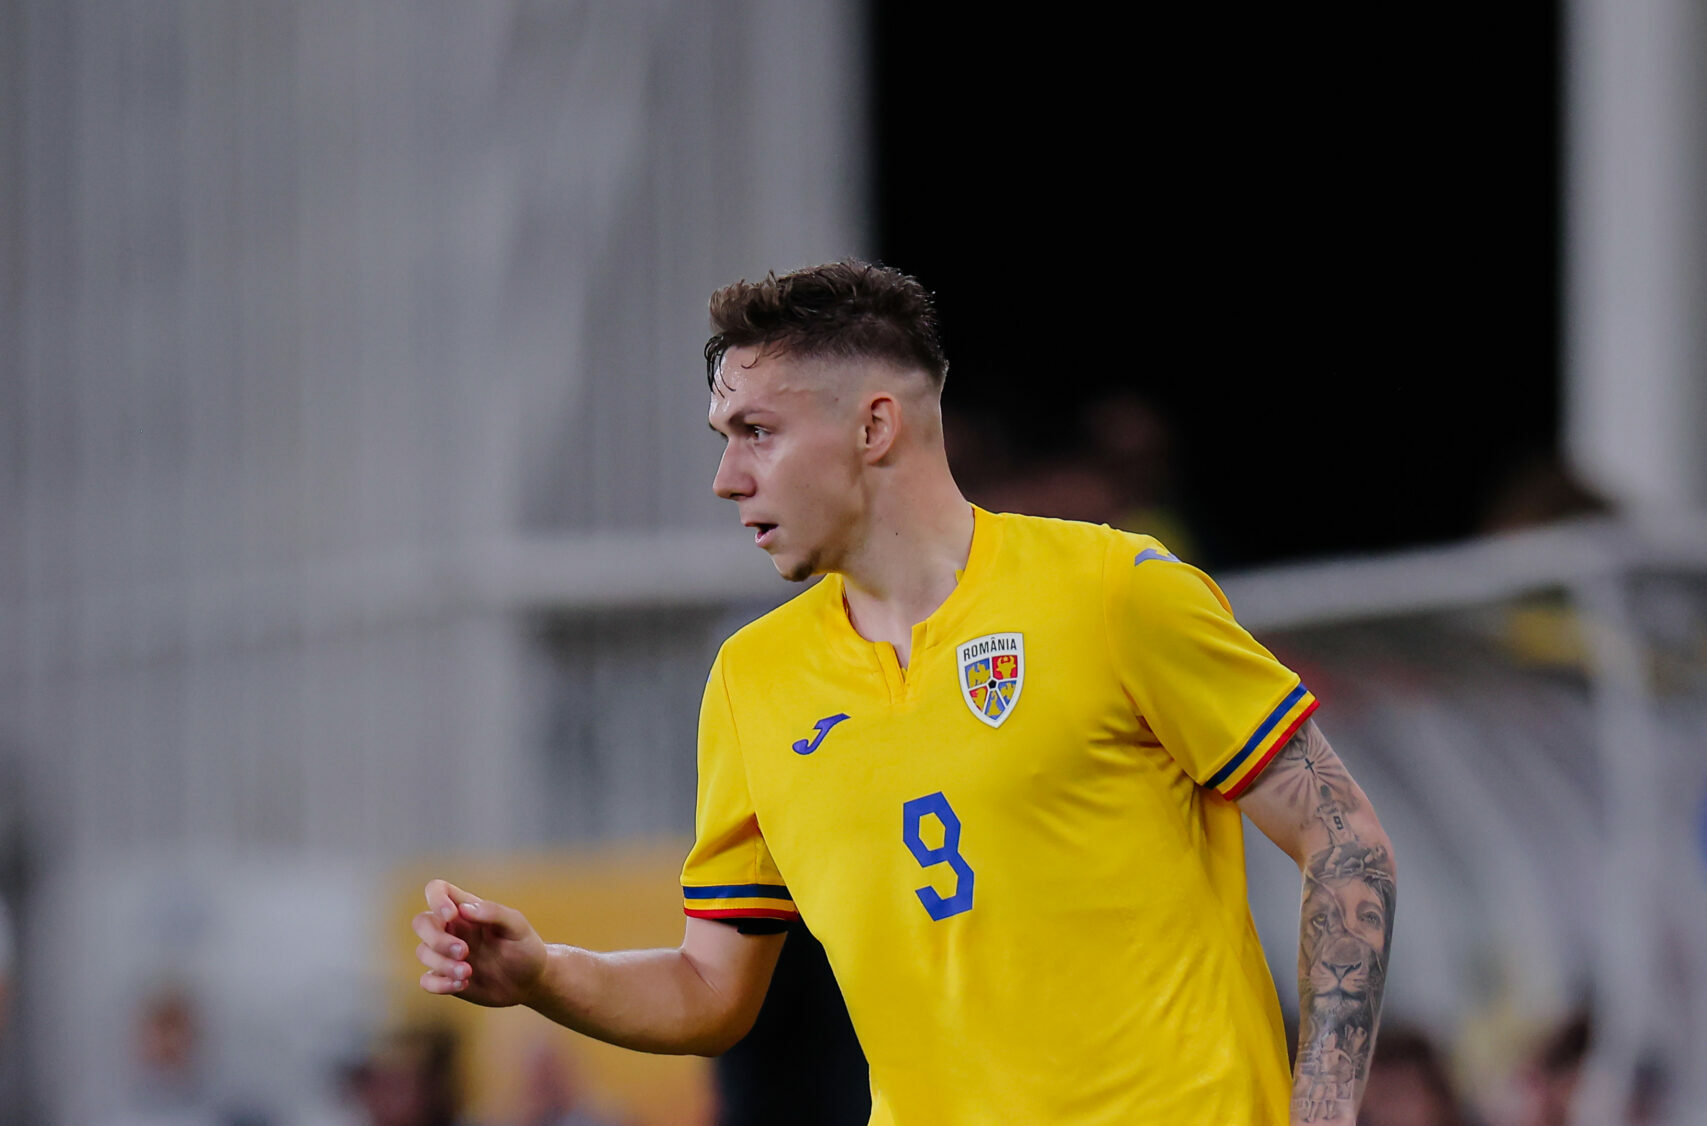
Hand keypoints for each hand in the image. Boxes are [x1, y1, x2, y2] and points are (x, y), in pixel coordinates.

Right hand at [413, 879, 547, 1007]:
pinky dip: (439, 984)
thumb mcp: (518, 927)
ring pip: (423, 952)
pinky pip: (426, 980)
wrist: (530, 982)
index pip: (438, 890)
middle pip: (421, 922)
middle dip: (437, 939)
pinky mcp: (446, 978)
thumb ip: (494, 912)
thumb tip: (463, 908)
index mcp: (467, 910)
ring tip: (468, 973)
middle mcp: (453, 929)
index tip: (451, 915)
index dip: (436, 899)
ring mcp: (446, 954)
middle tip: (465, 952)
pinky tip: (462, 984)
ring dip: (443, 964)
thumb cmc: (525, 948)